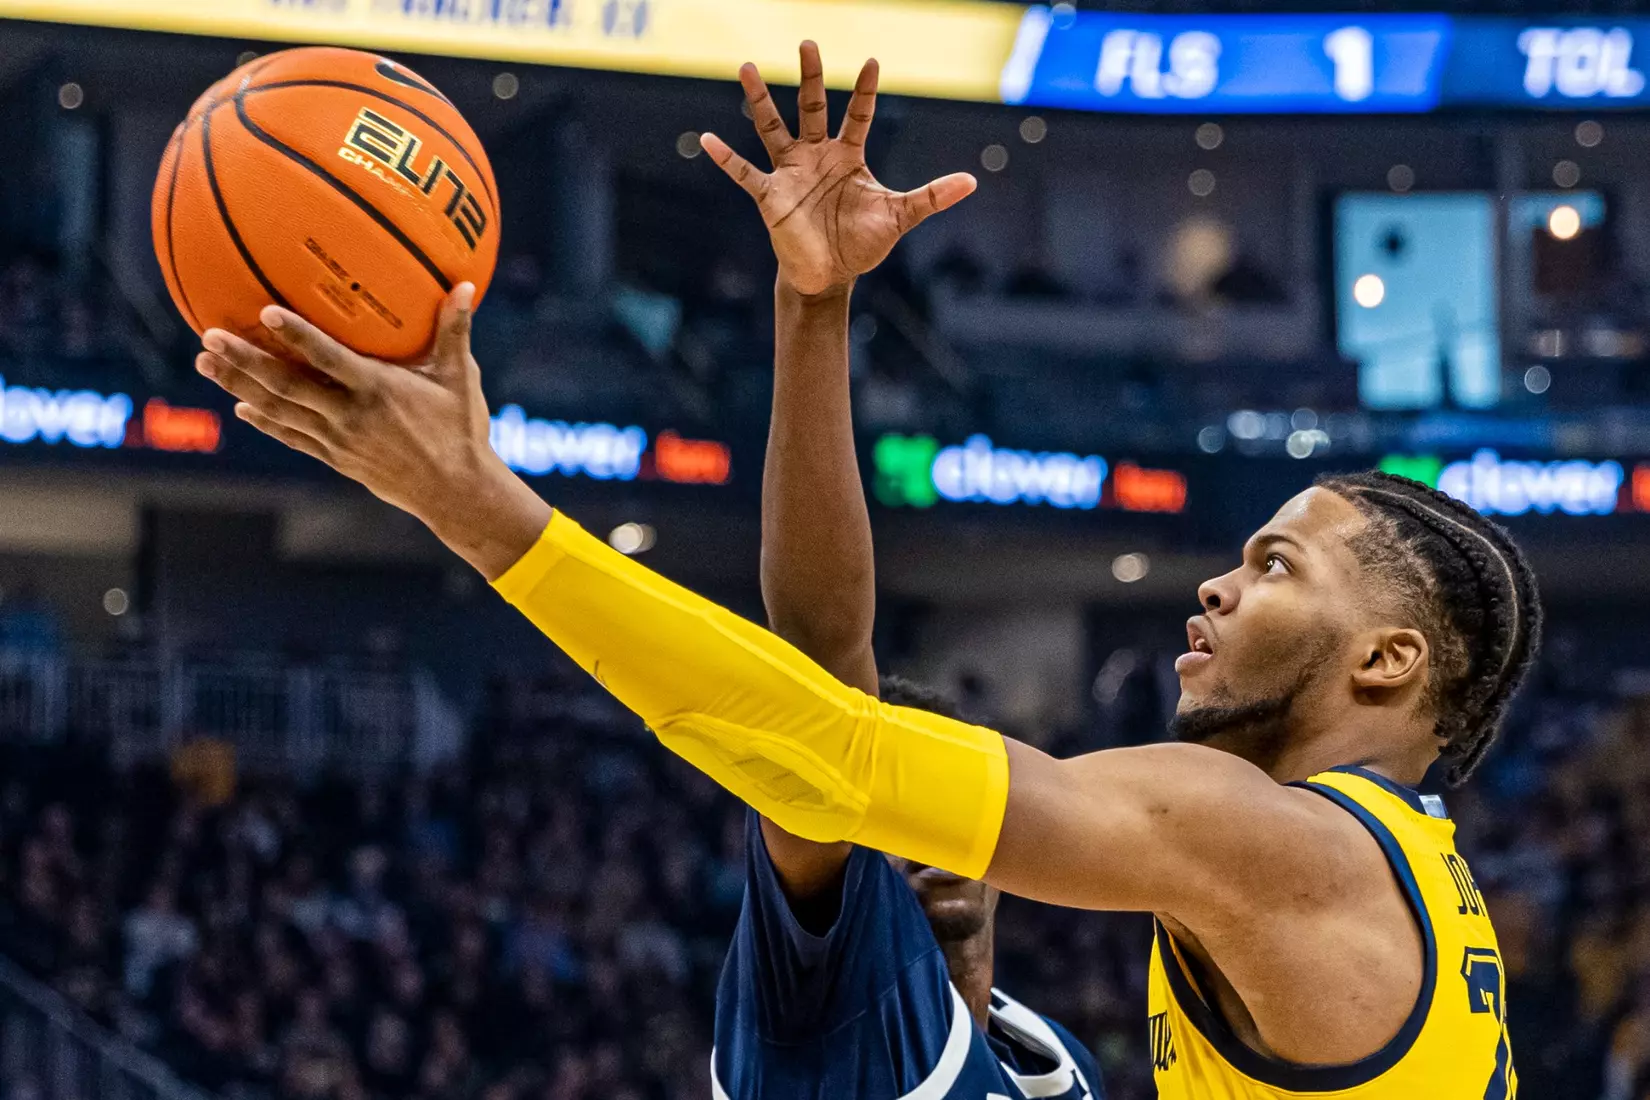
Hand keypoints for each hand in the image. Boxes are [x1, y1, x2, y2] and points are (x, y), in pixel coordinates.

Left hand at [195, 287, 550, 579]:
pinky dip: (265, 421)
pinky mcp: (336, 459)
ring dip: (239, 387)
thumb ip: (455, 331)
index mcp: (378, 390)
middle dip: (244, 360)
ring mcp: (338, 440)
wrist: (455, 492)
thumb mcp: (460, 378)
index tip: (265, 312)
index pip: (328, 358)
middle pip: (286, 385)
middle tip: (209, 336)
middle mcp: (350, 415)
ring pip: (279, 411)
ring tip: (207, 364)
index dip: (296, 335)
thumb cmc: (462, 430)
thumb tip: (467, 285)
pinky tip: (242, 408)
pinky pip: (292, 437)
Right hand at [701, 42, 976, 296]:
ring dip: (760, 99)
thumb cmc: (862, 243)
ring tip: (747, 66)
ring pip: (772, 127)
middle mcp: (817, 156)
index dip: (864, 90)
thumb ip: (932, 196)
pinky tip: (706, 139)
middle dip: (810, 77)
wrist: (831, 276)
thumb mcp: (901, 215)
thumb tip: (972, 182)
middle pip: (811, 107)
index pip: (857, 115)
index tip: (871, 61)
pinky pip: (745, 173)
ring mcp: (791, 172)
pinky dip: (726, 158)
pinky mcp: (770, 195)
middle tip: (807, 42)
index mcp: (848, 156)